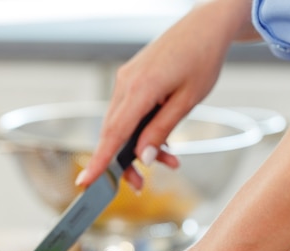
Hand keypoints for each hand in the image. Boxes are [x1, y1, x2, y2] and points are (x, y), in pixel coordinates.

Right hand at [76, 0, 258, 190]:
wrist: (204, 26)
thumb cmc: (202, 58)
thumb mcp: (187, 100)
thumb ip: (162, 130)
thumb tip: (144, 157)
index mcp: (141, 88)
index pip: (114, 134)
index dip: (99, 162)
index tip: (85, 182)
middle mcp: (126, 83)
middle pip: (113, 133)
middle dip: (123, 163)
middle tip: (139, 185)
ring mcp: (126, 80)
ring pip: (121, 124)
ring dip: (137, 147)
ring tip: (168, 159)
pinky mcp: (131, 79)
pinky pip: (128, 112)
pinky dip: (140, 130)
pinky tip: (161, 139)